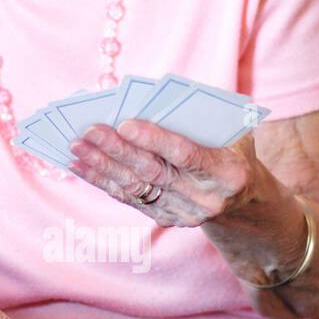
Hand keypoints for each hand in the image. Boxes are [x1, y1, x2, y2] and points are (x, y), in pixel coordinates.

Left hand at [66, 119, 260, 227]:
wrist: (242, 199)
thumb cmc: (233, 150)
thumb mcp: (234, 132)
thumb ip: (201, 119)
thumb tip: (149, 100)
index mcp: (228, 173)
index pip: (186, 155)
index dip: (155, 140)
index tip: (125, 124)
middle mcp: (205, 199)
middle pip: (154, 172)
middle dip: (117, 150)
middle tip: (89, 131)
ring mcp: (184, 213)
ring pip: (135, 188)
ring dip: (101, 166)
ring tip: (76, 147)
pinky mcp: (164, 219)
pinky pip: (127, 198)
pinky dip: (101, 180)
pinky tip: (79, 165)